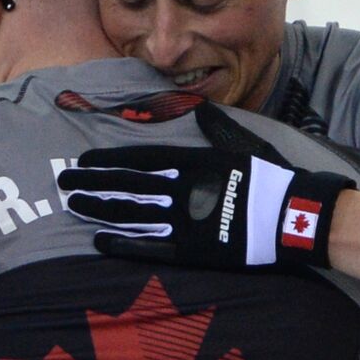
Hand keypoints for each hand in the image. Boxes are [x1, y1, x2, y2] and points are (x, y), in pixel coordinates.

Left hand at [56, 103, 353, 268]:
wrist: (296, 217)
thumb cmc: (271, 179)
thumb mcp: (244, 145)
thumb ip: (217, 128)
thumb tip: (201, 108)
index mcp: (193, 161)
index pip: (139, 158)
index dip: (108, 160)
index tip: (83, 160)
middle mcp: (183, 189)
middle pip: (126, 185)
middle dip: (92, 183)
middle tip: (63, 182)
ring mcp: (185, 222)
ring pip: (131, 214)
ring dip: (99, 210)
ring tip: (74, 206)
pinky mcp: (192, 251)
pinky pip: (149, 247)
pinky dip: (122, 243)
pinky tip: (98, 239)